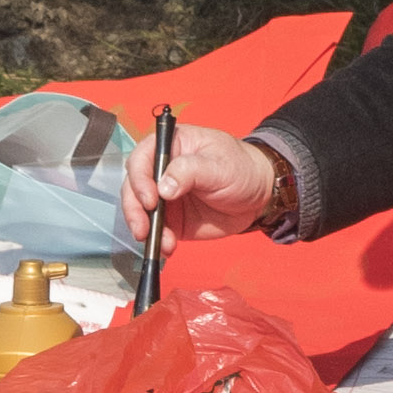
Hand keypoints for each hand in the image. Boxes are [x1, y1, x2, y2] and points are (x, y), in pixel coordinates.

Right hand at [120, 124, 285, 241]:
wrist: (258, 196)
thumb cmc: (241, 168)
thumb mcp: (219, 165)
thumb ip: (190, 171)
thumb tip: (164, 187)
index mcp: (171, 145)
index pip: (142, 158)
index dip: (140, 179)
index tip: (150, 199)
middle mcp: (161, 170)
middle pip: (133, 186)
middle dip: (134, 209)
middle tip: (143, 228)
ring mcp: (164, 195)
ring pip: (140, 212)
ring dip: (146, 229)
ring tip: (162, 242)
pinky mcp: (171, 218)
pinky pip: (157, 231)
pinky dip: (159, 241)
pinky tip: (168, 247)